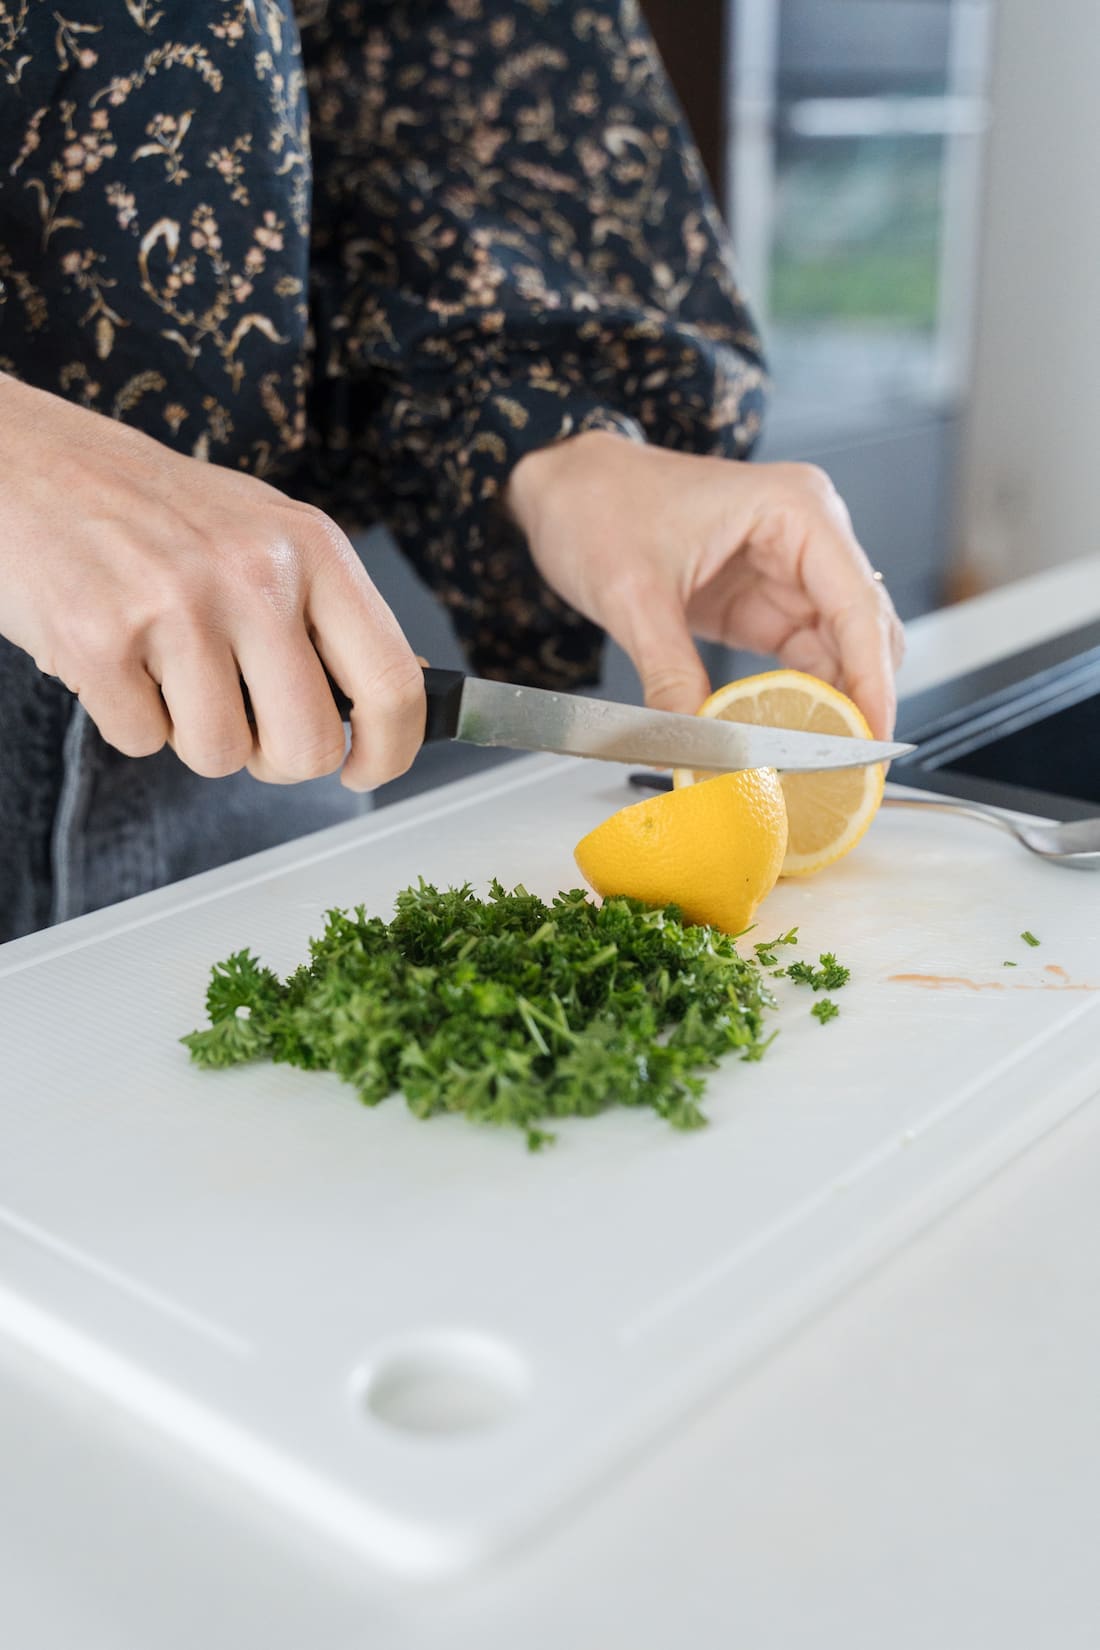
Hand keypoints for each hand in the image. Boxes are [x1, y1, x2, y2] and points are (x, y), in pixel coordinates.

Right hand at [0, 376, 423, 789]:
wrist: (27, 463)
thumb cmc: (154, 508)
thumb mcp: (266, 531)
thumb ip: (330, 610)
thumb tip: (405, 689)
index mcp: (310, 547)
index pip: (391, 680)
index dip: (391, 750)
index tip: (367, 769)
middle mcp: (252, 575)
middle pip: (306, 745)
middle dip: (277, 760)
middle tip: (249, 727)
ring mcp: (174, 608)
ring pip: (220, 755)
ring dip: (193, 735)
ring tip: (168, 670)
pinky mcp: (98, 641)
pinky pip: (142, 742)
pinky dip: (129, 718)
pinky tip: (119, 658)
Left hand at [506, 432, 904, 738]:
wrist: (562, 486)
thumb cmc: (598, 501)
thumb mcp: (633, 594)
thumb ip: (670, 674)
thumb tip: (693, 742)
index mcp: (795, 509)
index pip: (857, 605)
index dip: (871, 680)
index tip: (870, 739)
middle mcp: (806, 535)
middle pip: (862, 630)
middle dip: (856, 697)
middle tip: (845, 764)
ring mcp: (787, 569)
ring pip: (837, 650)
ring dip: (828, 703)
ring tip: (816, 758)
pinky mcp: (761, 601)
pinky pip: (799, 657)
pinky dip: (796, 698)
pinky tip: (786, 734)